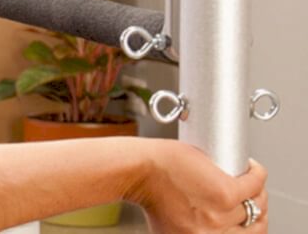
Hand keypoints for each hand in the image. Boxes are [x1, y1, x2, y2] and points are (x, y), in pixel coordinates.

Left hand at [129, 140, 267, 232]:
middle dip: (256, 209)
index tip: (248, 215)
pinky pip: (255, 183)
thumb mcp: (174, 226)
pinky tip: (250, 166)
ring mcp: (219, 216)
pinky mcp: (224, 193)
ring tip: (246, 179)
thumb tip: (214, 228)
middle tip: (248, 194)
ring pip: (257, 204)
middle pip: (255, 226)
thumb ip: (196, 230)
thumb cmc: (148, 190)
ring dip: (257, 190)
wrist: (136, 170)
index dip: (250, 226)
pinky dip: (257, 173)